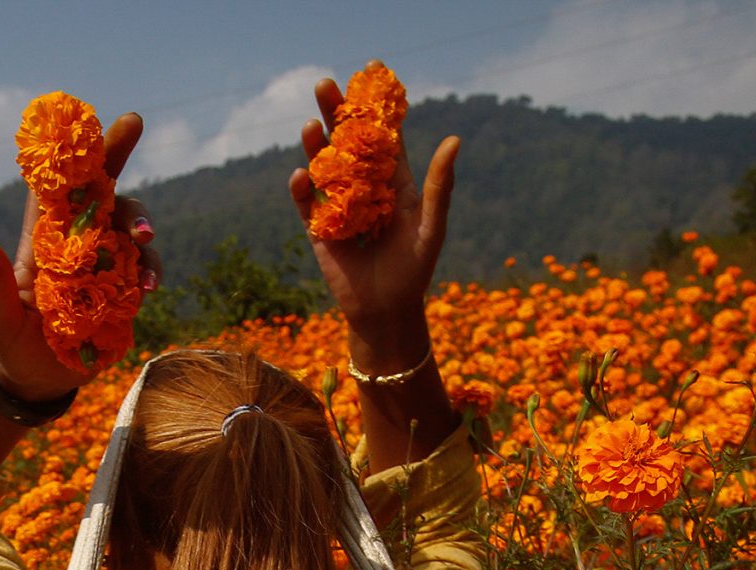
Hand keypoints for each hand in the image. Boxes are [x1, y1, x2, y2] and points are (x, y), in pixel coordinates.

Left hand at [0, 110, 162, 399]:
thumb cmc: (12, 343)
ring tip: (145, 241)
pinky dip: (150, 270)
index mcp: (44, 238)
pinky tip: (148, 285)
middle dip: (118, 153)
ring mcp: (105, 263)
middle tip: (132, 125)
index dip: (68, 148)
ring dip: (141, 221)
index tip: (79, 111)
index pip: (56, 184)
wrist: (40, 380)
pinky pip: (143, 269)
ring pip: (129, 225)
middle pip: (102, 187)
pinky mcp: (124, 291)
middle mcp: (78, 241)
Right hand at [287, 80, 457, 361]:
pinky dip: (302, 191)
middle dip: (335, 114)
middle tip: (325, 84)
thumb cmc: (416, 269)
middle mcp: (365, 189)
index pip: (383, 136)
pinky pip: (307, 206)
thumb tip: (454, 138)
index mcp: (395, 182)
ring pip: (324, 168)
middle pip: (347, 143)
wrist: (387, 311)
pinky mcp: (320, 232)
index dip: (375, 106)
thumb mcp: (432, 225)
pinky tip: (301, 175)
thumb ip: (440, 184)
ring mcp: (340, 208)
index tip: (368, 72)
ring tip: (309, 123)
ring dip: (315, 145)